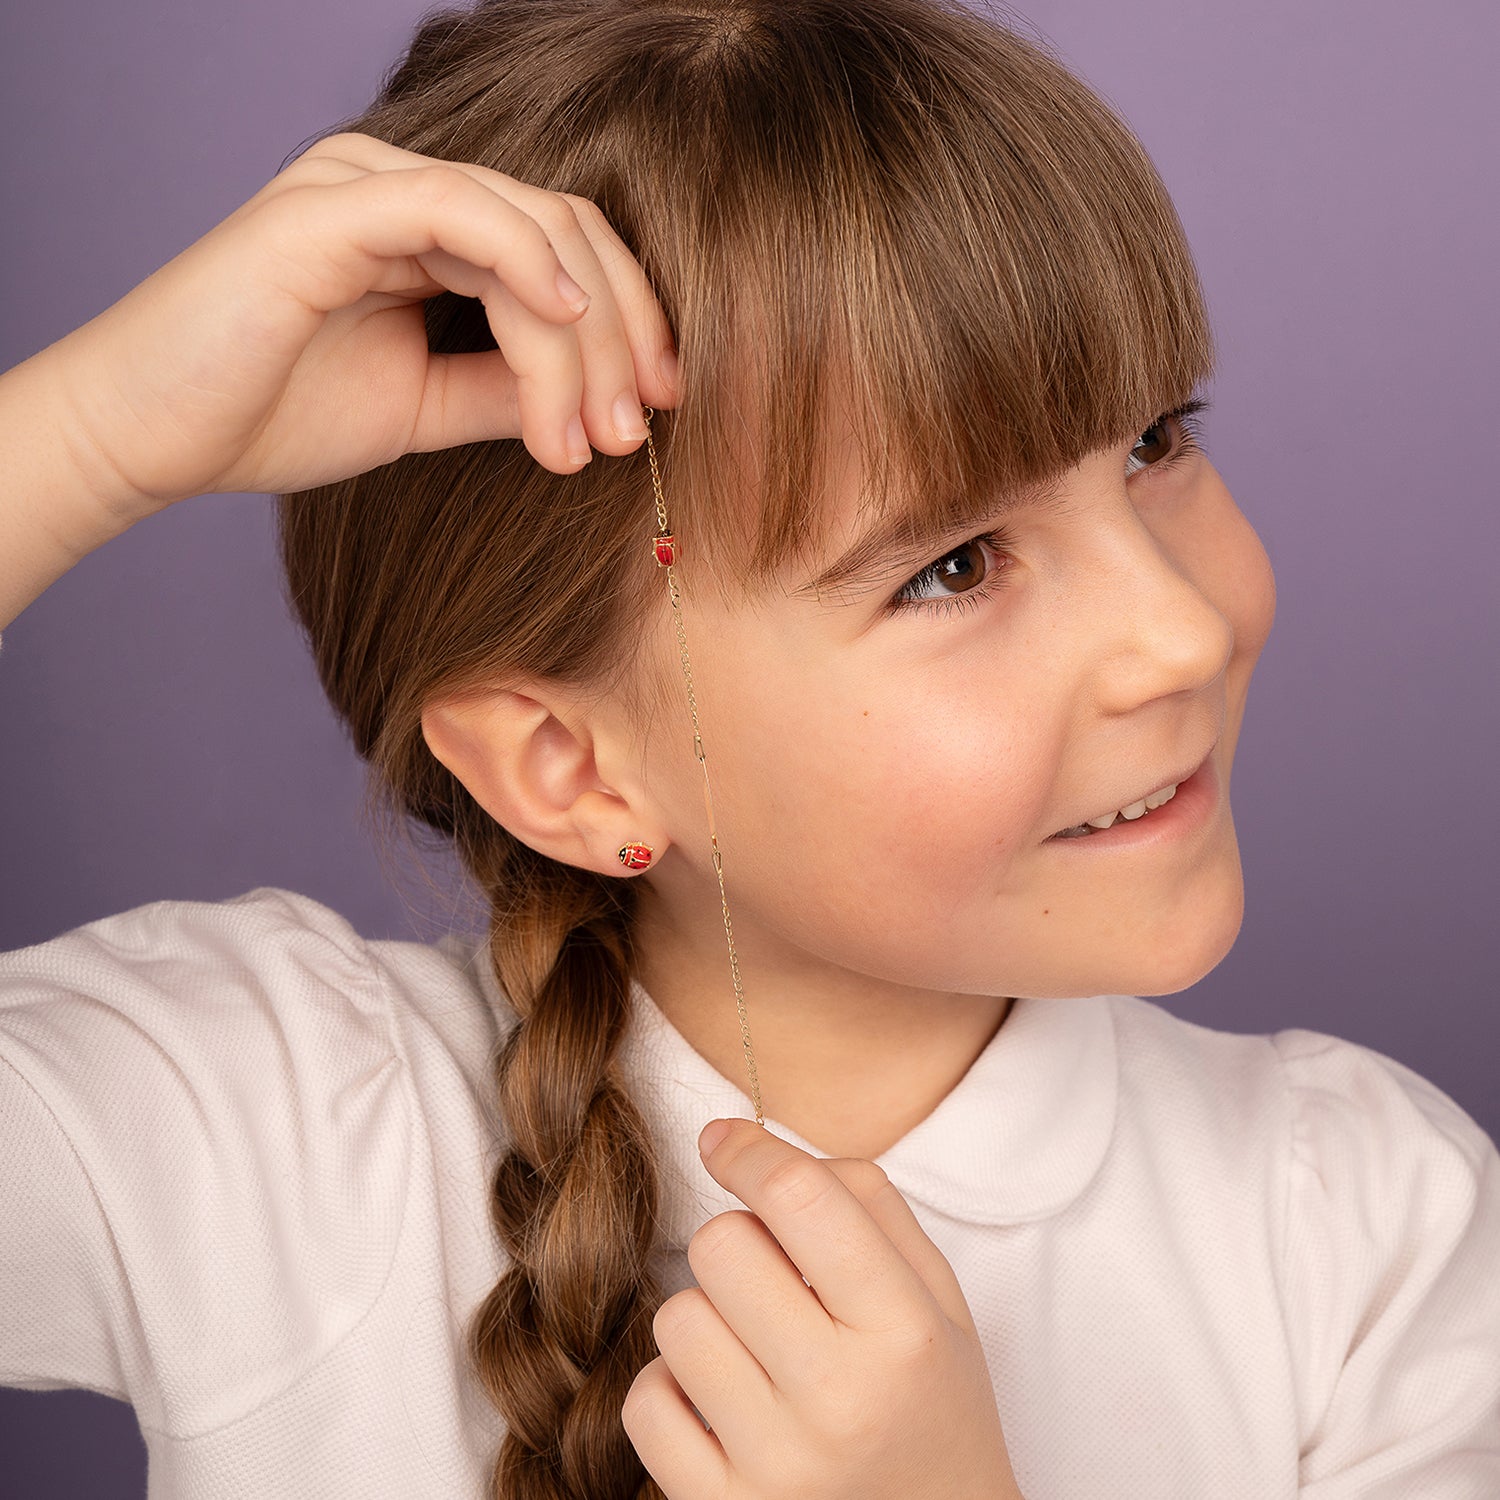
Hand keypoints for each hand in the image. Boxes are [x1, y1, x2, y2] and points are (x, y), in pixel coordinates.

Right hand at [31, 130, 677, 520]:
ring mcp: (366, 187)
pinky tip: (567, 328)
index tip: (659, 409)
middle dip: (623, 336)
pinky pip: (458, 210)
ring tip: (596, 434)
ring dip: (583, 338)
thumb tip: (597, 399)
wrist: (152, 438)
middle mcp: (402, 191)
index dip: (629, 324)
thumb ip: (505, 385)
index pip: (563, 248)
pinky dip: (527, 265)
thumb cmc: (270, 414)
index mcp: (425, 230)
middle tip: (637, 431)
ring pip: (530, 231)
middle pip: (566, 231)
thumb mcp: (424, 405)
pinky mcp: (330, 207)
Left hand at [623, 1117, 1024, 1499]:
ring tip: (753, 1350)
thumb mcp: (938, 1301)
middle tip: (770, 1280)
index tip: (724, 1141)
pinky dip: (670, 1391)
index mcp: (904, 1332)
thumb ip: (867, 1205)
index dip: (748, 1150)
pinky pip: (645, 1405)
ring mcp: (777, 1466)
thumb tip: (750, 1142)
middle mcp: (840, 1399)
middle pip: (721, 1247)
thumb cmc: (932, 1408)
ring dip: (704, 1317)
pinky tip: (718, 1403)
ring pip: (677, 1319)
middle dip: (737, 1243)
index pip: (801, 1197)